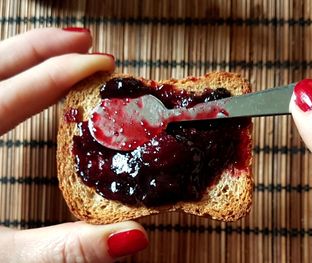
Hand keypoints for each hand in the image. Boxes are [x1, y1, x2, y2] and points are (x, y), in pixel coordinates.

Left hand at [0, 28, 147, 261]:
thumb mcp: (6, 258)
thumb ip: (67, 248)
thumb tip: (133, 236)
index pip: (15, 92)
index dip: (64, 72)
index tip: (103, 63)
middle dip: (41, 48)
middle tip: (84, 40)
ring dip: (25, 56)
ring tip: (63, 49)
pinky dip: (10, 79)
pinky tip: (30, 83)